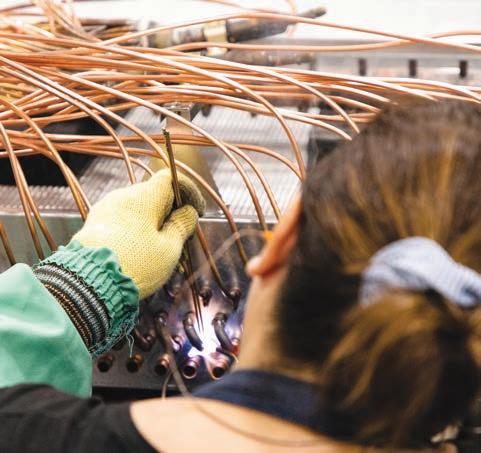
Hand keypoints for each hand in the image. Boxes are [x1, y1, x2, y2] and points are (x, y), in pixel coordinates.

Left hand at [74, 169, 204, 298]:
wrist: (89, 283)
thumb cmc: (137, 263)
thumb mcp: (170, 248)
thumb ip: (182, 226)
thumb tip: (188, 211)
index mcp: (145, 196)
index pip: (170, 177)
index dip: (187, 191)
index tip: (196, 211)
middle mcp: (123, 195)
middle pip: (153, 195)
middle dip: (169, 212)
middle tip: (180, 237)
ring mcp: (105, 208)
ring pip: (136, 209)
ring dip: (151, 223)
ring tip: (158, 250)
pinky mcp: (93, 224)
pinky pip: (121, 220)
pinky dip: (134, 230)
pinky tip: (137, 252)